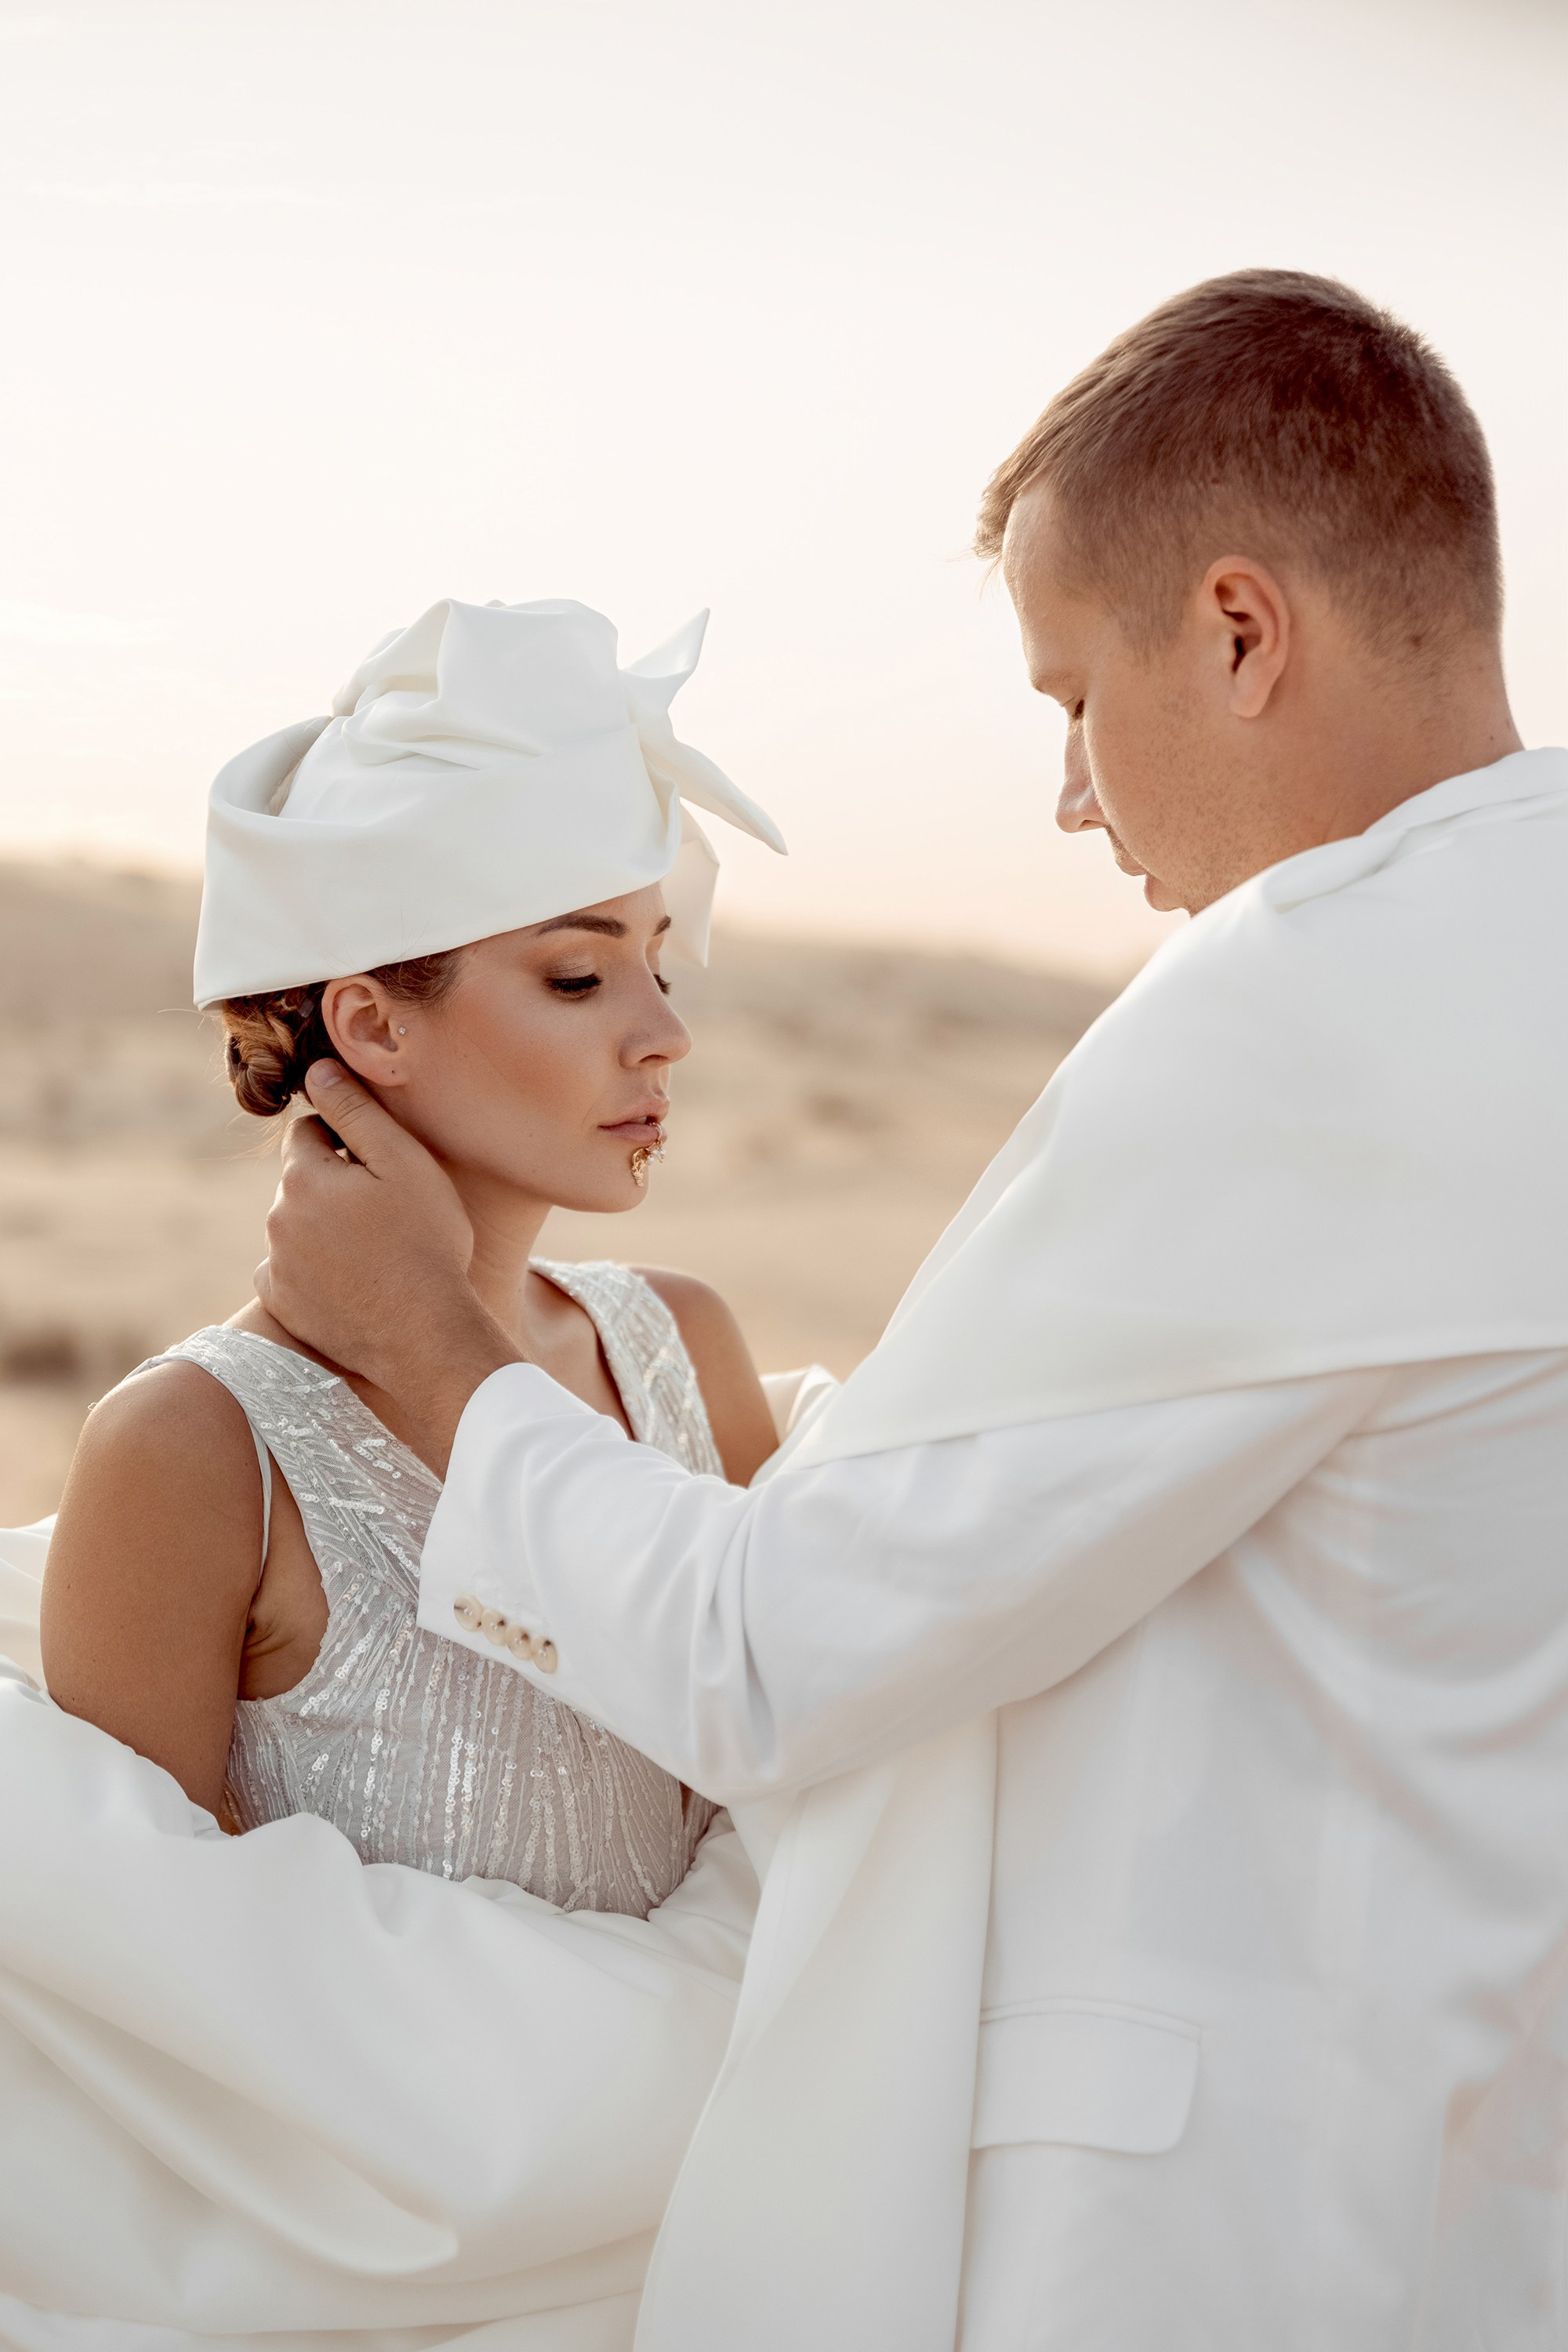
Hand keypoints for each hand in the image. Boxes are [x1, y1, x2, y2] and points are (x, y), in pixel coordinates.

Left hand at [256, 1063, 520, 1464]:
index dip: (348, 1142)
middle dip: (334, 1184)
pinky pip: (288, 1272)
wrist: (422, 1333)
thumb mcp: (404, 1164)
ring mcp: (277, 1265)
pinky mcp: (282, 1304)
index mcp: (304, 1176)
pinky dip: (312, 1270)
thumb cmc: (425, 1243)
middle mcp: (278, 1218)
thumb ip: (357, 1111)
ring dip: (324, 1227)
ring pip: (296, 1226)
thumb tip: (318, 1069)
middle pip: (301, 1181)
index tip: (381, 1166)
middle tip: (387, 1211)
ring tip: (376, 1251)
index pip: (309, 1132)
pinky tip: (352, 1281)